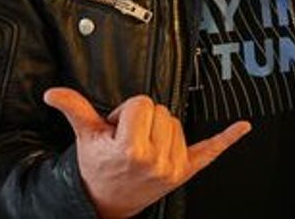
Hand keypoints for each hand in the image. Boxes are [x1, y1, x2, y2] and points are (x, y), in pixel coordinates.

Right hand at [44, 87, 250, 218]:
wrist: (105, 202)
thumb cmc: (97, 169)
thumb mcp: (86, 137)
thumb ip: (74, 109)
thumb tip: (53, 93)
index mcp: (131, 149)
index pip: (142, 103)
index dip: (127, 111)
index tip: (117, 127)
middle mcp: (155, 160)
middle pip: (161, 110)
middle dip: (142, 119)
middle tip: (127, 139)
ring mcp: (172, 167)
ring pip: (176, 122)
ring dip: (159, 128)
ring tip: (140, 146)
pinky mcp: (185, 171)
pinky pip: (211, 150)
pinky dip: (227, 138)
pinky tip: (240, 128)